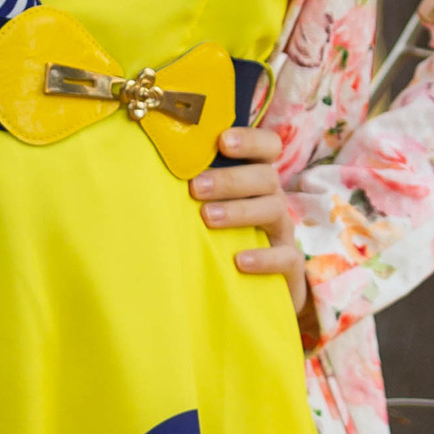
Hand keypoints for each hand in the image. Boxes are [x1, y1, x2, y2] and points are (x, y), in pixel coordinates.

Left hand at [191, 123, 309, 319]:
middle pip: (266, 177)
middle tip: (196, 187)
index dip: (250, 140)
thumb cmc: (222, 240)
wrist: (258, 293)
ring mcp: (283, 233)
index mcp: (256, 180)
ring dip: (239, 211)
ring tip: (208, 218)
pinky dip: (263, 258)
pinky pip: (286, 257)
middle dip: (230, 179)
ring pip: (275, 210)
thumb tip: (143, 171)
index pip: (268, 147)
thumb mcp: (211, 210)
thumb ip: (193, 191)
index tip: (222, 141)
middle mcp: (273, 200)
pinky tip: (239, 261)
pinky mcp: (290, 267)